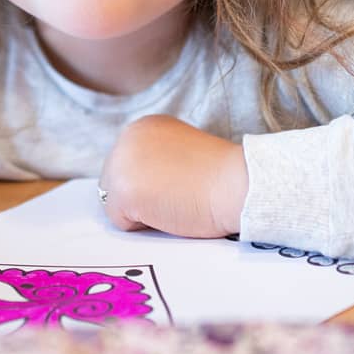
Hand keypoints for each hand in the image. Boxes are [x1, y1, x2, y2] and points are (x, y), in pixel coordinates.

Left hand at [99, 115, 248, 239]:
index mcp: (143, 127)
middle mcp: (126, 137)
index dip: (152, 184)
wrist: (238, 182)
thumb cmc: (220, 175)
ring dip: (142, 211)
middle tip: (178, 194)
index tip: (179, 182)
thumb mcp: (179, 152)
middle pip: (115, 183)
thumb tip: (142, 184)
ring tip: (174, 201)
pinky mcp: (123, 191)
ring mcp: (121, 163)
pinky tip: (170, 210)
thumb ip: (156, 161)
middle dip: (141, 197)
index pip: (127, 167)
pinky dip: (144, 226)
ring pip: (115, 203)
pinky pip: (121, 222)